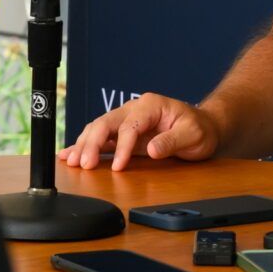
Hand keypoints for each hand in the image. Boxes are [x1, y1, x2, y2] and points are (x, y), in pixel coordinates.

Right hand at [60, 93, 221, 170]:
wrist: (203, 126)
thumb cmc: (199, 129)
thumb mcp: (193, 135)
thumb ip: (172, 141)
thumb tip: (151, 150)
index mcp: (150, 105)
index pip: (129, 125)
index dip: (121, 147)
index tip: (119, 166)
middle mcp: (134, 109)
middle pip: (105, 123)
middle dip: (92, 143)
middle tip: (84, 164)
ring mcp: (126, 119)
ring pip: (98, 128)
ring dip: (84, 145)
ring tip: (72, 161)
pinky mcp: (122, 132)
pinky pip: (100, 137)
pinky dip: (84, 145)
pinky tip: (69, 154)